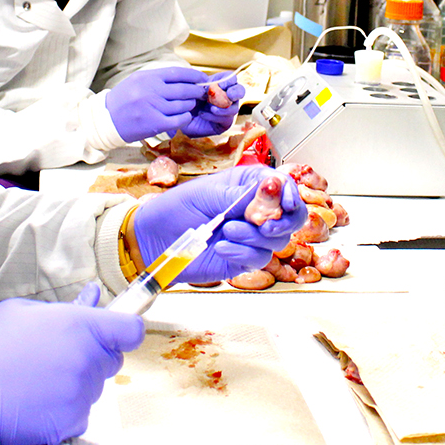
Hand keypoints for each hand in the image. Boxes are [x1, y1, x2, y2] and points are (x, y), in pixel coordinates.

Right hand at [0, 284, 143, 444]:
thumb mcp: (18, 312)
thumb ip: (62, 308)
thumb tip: (91, 300)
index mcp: (79, 328)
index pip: (130, 330)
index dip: (123, 331)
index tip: (113, 334)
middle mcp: (86, 361)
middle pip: (111, 360)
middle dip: (92, 357)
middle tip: (55, 357)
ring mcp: (80, 394)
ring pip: (94, 388)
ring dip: (75, 384)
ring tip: (35, 380)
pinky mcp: (70, 423)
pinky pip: (80, 414)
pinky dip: (64, 410)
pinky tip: (35, 402)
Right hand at [101, 66, 211, 142]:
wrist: (105, 120)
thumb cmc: (124, 100)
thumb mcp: (138, 81)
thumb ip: (159, 78)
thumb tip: (186, 78)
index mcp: (147, 77)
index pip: (178, 73)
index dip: (194, 76)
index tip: (203, 79)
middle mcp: (151, 90)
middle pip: (184, 90)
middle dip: (197, 92)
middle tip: (202, 94)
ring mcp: (153, 107)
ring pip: (183, 105)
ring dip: (190, 106)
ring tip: (189, 106)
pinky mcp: (155, 123)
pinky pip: (179, 119)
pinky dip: (185, 118)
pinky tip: (184, 117)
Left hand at [129, 165, 306, 285]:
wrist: (152, 239)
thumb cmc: (174, 209)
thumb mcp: (207, 193)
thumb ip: (242, 195)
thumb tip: (272, 189)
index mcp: (249, 186)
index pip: (284, 187)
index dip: (289, 194)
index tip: (283, 201)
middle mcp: (255, 211)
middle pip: (293, 216)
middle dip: (282, 221)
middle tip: (264, 224)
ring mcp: (251, 236)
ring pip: (278, 240)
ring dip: (253, 236)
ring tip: (226, 230)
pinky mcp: (244, 258)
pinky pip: (260, 258)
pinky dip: (242, 253)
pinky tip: (221, 247)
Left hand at [179, 72, 244, 137]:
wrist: (179, 118)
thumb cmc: (187, 101)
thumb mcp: (193, 90)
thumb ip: (203, 85)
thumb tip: (210, 84)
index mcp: (219, 85)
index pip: (231, 79)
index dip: (229, 80)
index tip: (221, 84)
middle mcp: (226, 97)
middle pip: (240, 91)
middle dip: (236, 92)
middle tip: (230, 95)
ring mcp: (227, 110)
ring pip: (234, 108)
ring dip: (223, 108)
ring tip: (211, 108)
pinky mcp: (224, 123)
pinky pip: (226, 119)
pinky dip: (214, 116)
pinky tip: (202, 114)